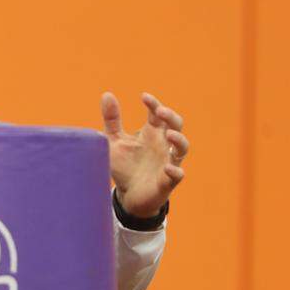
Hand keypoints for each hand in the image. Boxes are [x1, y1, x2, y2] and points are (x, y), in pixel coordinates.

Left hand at [100, 91, 188, 217]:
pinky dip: (175, 171)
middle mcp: (163, 145)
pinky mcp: (167, 181)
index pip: (158, 114)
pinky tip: (167, 168)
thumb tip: (107, 94)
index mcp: (152, 133)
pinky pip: (177, 175)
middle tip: (160, 111)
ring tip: (169, 134)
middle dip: (171, 117)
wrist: (128, 195)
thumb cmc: (124, 165)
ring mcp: (168, 162)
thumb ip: (112, 120)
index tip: (144, 97)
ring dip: (178, 140)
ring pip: (182, 148)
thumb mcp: (114, 141)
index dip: (154, 104)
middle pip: (176, 125)